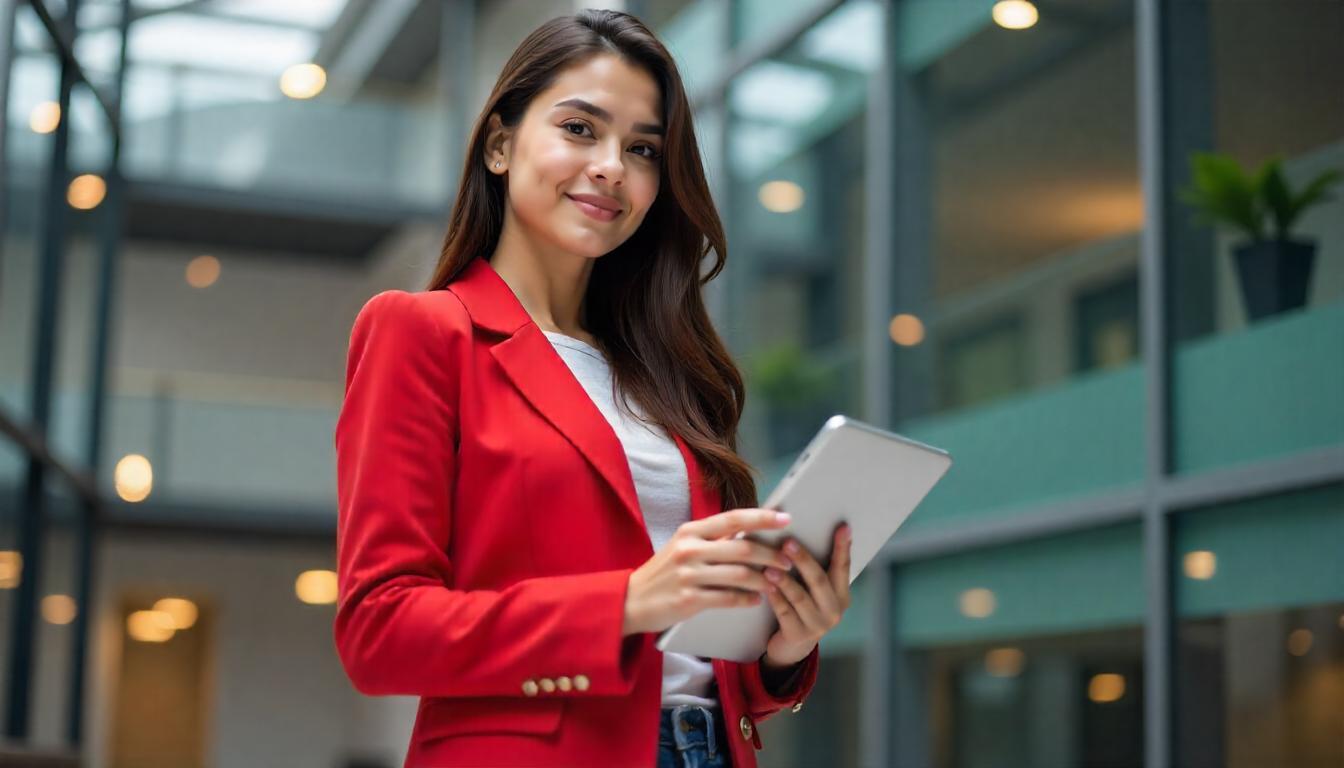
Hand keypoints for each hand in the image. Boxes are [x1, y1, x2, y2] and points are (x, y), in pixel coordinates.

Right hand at [623, 508, 794, 635]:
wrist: (631, 600)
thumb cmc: (664, 572)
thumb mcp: (683, 547)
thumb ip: (713, 539)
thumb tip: (749, 531)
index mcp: (690, 531)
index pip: (733, 519)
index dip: (762, 518)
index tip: (786, 519)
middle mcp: (690, 549)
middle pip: (743, 548)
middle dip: (771, 555)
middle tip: (788, 561)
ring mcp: (689, 575)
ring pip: (740, 575)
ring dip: (764, 580)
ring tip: (776, 583)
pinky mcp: (689, 600)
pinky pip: (729, 598)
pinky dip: (747, 599)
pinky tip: (756, 599)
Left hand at [760, 523, 851, 666]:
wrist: (792, 647)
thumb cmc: (801, 607)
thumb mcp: (813, 591)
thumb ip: (812, 569)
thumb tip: (800, 531)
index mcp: (842, 595)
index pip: (843, 567)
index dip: (843, 547)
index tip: (843, 526)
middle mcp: (835, 610)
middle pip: (819, 580)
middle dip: (803, 559)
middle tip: (788, 542)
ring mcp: (818, 625)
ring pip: (800, 597)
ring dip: (784, 579)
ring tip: (770, 566)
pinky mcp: (798, 635)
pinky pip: (785, 612)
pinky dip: (775, 597)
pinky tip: (765, 586)